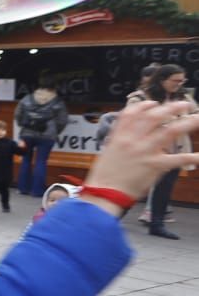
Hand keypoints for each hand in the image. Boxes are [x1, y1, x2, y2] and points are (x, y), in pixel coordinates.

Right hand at [82, 101, 198, 208]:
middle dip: (171, 108)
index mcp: (120, 135)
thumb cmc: (106, 174)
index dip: (146, 105)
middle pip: (155, 117)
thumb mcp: (109, 150)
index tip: (155, 103)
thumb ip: (121, 138)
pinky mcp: (156, 165)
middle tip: (184, 105)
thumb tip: (132, 131)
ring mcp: (146, 151)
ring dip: (186, 123)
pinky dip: (192, 157)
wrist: (106, 192)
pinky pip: (178, 159)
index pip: (133, 113)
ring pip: (170, 131)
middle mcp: (134, 140)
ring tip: (196, 119)